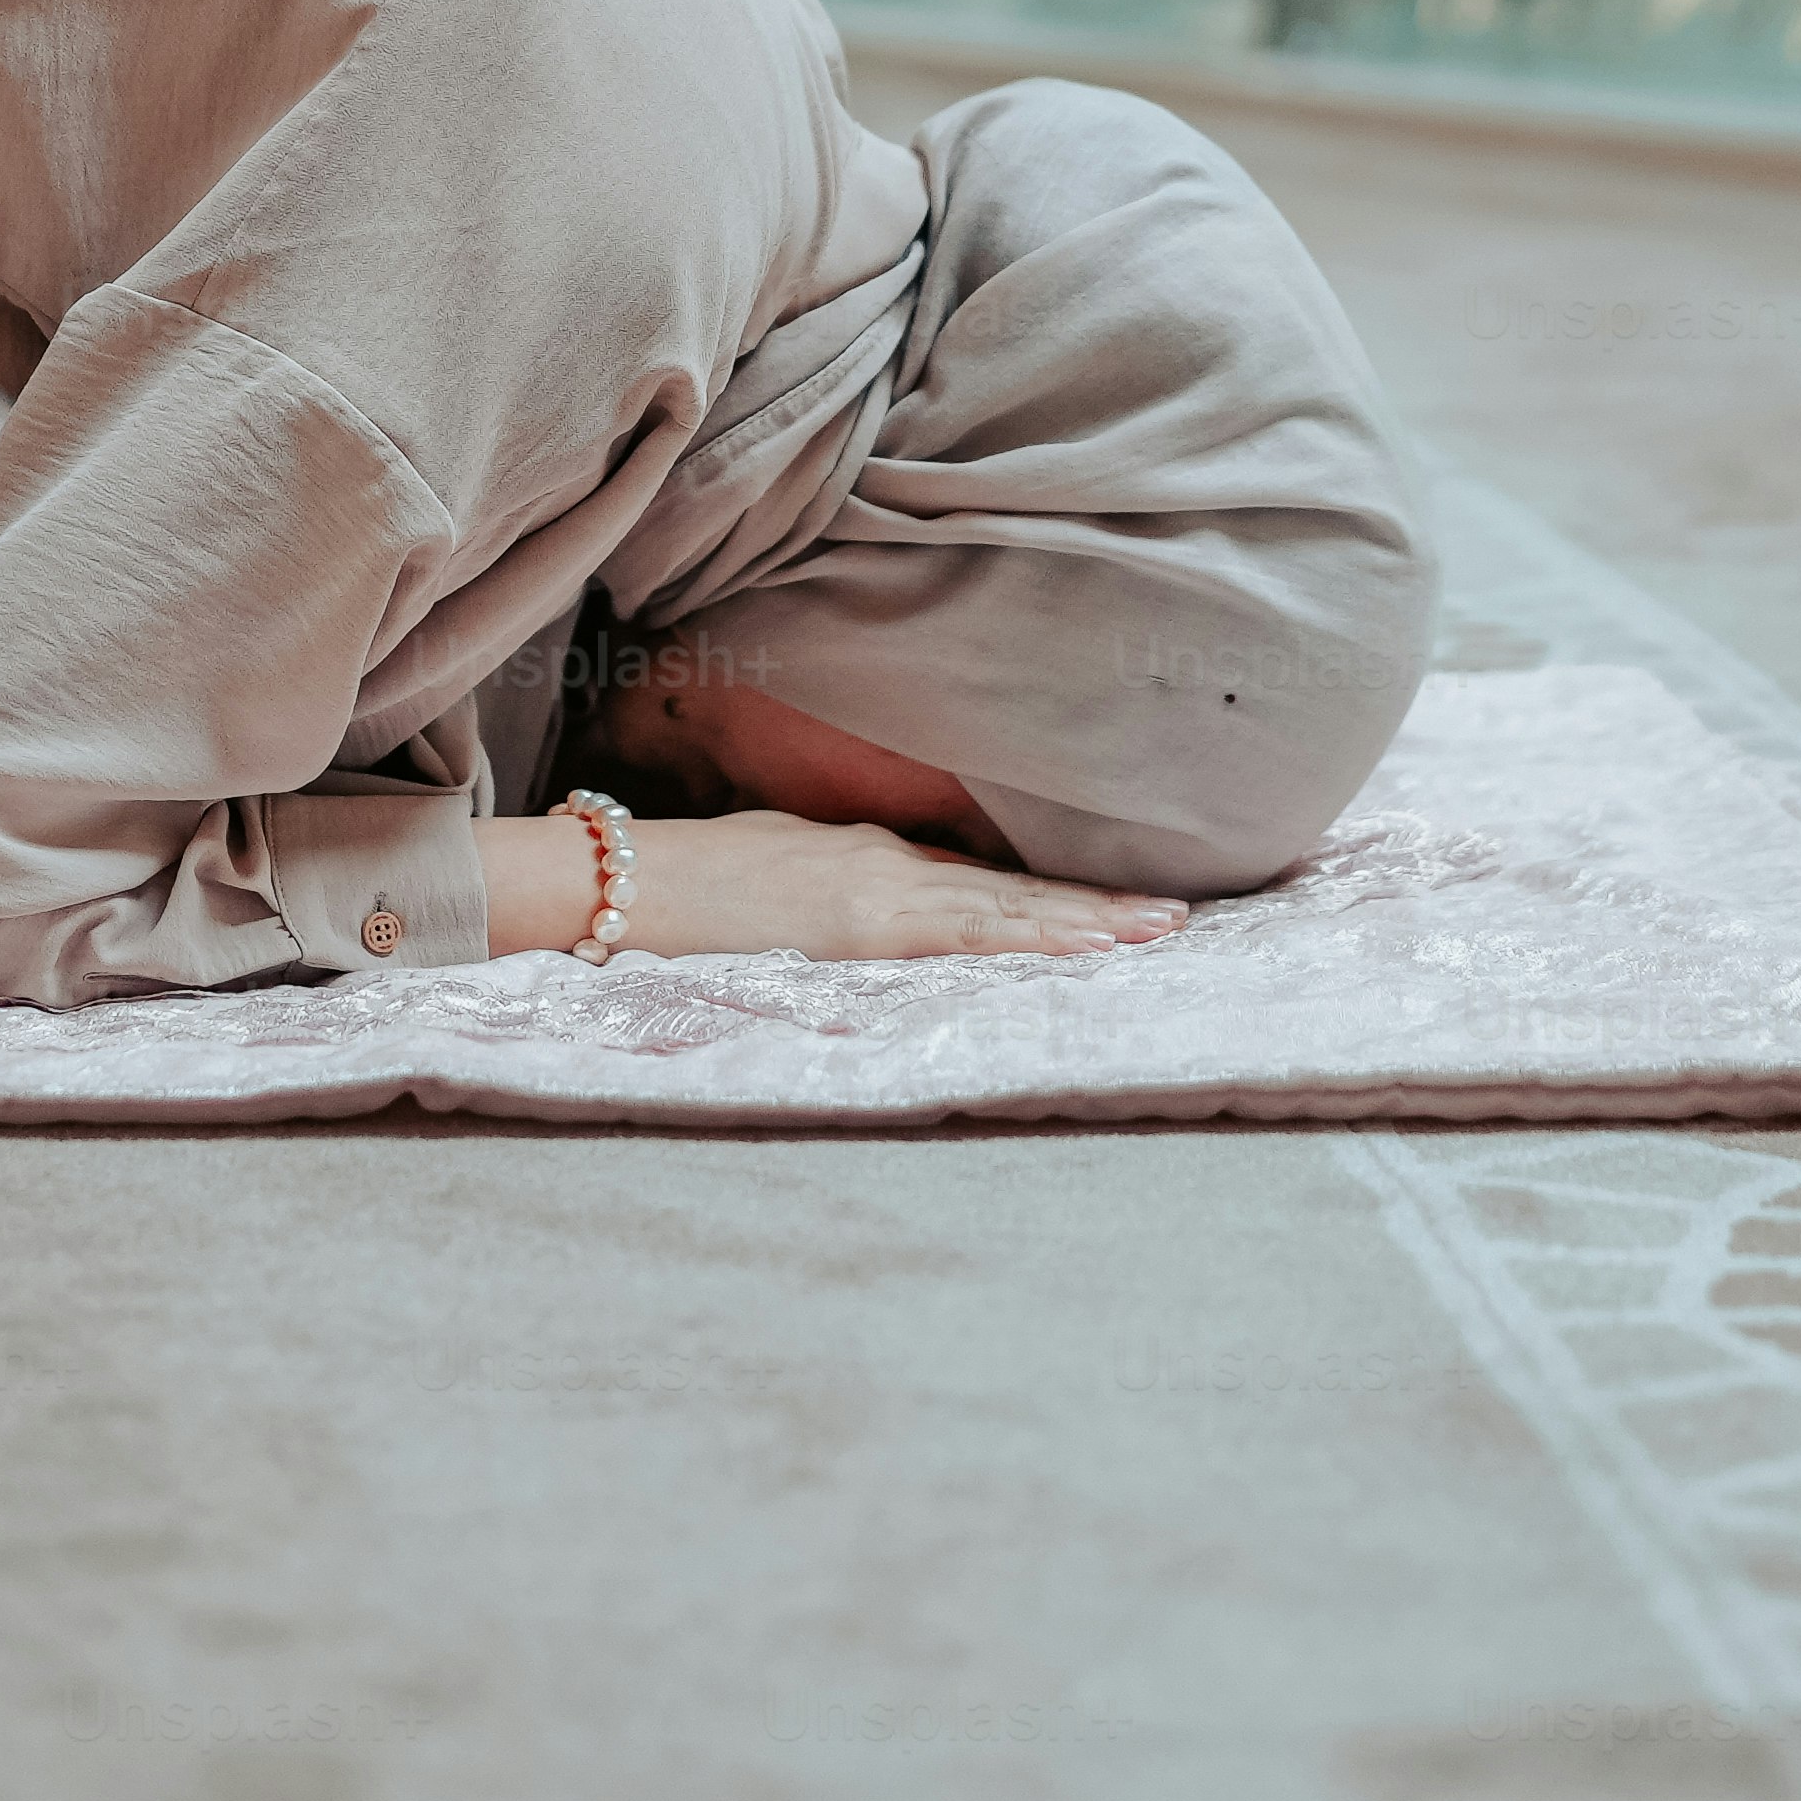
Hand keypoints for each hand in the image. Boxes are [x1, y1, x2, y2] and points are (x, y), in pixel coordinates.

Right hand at [618, 810, 1181, 964]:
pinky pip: (964, 935)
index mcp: (871, 855)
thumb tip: (897, 907)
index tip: (1116, 908)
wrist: (628, 878)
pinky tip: (1079, 946)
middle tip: (1172, 919)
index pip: (983, 882)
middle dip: (1093, 907)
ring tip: (1150, 931)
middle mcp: (888, 865)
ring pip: (1004, 909)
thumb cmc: (691, 879)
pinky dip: (1029, 938)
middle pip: (1011, 893)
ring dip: (1083, 922)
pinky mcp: (861, 924)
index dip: (1052, 896)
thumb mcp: (786, 868)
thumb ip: (850, 884)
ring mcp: (879, 892)